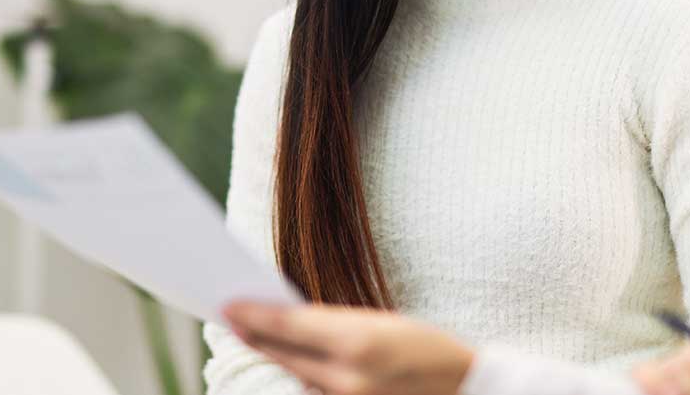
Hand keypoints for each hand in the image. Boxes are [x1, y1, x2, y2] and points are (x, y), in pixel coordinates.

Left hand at [224, 301, 475, 394]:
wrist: (462, 387)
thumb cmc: (425, 347)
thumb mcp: (380, 322)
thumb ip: (332, 323)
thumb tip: (284, 319)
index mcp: (358, 343)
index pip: (289, 325)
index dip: (253, 314)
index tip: (226, 304)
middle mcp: (349, 379)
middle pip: (285, 354)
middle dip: (256, 335)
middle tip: (230, 316)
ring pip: (295, 375)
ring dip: (275, 355)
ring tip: (253, 334)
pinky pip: (313, 392)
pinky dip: (299, 375)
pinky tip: (287, 359)